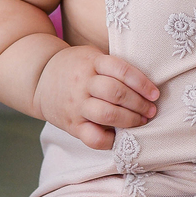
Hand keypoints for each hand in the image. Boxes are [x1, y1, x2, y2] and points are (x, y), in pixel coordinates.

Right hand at [35, 45, 159, 149]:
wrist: (40, 79)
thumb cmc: (77, 67)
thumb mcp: (92, 56)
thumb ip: (114, 67)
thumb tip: (148, 83)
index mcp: (92, 62)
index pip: (120, 69)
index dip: (141, 83)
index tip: (155, 93)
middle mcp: (83, 83)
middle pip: (115, 93)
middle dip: (139, 104)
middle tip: (151, 110)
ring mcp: (76, 105)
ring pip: (106, 114)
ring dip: (130, 120)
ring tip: (141, 121)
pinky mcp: (72, 125)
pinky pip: (92, 138)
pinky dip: (110, 140)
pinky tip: (119, 137)